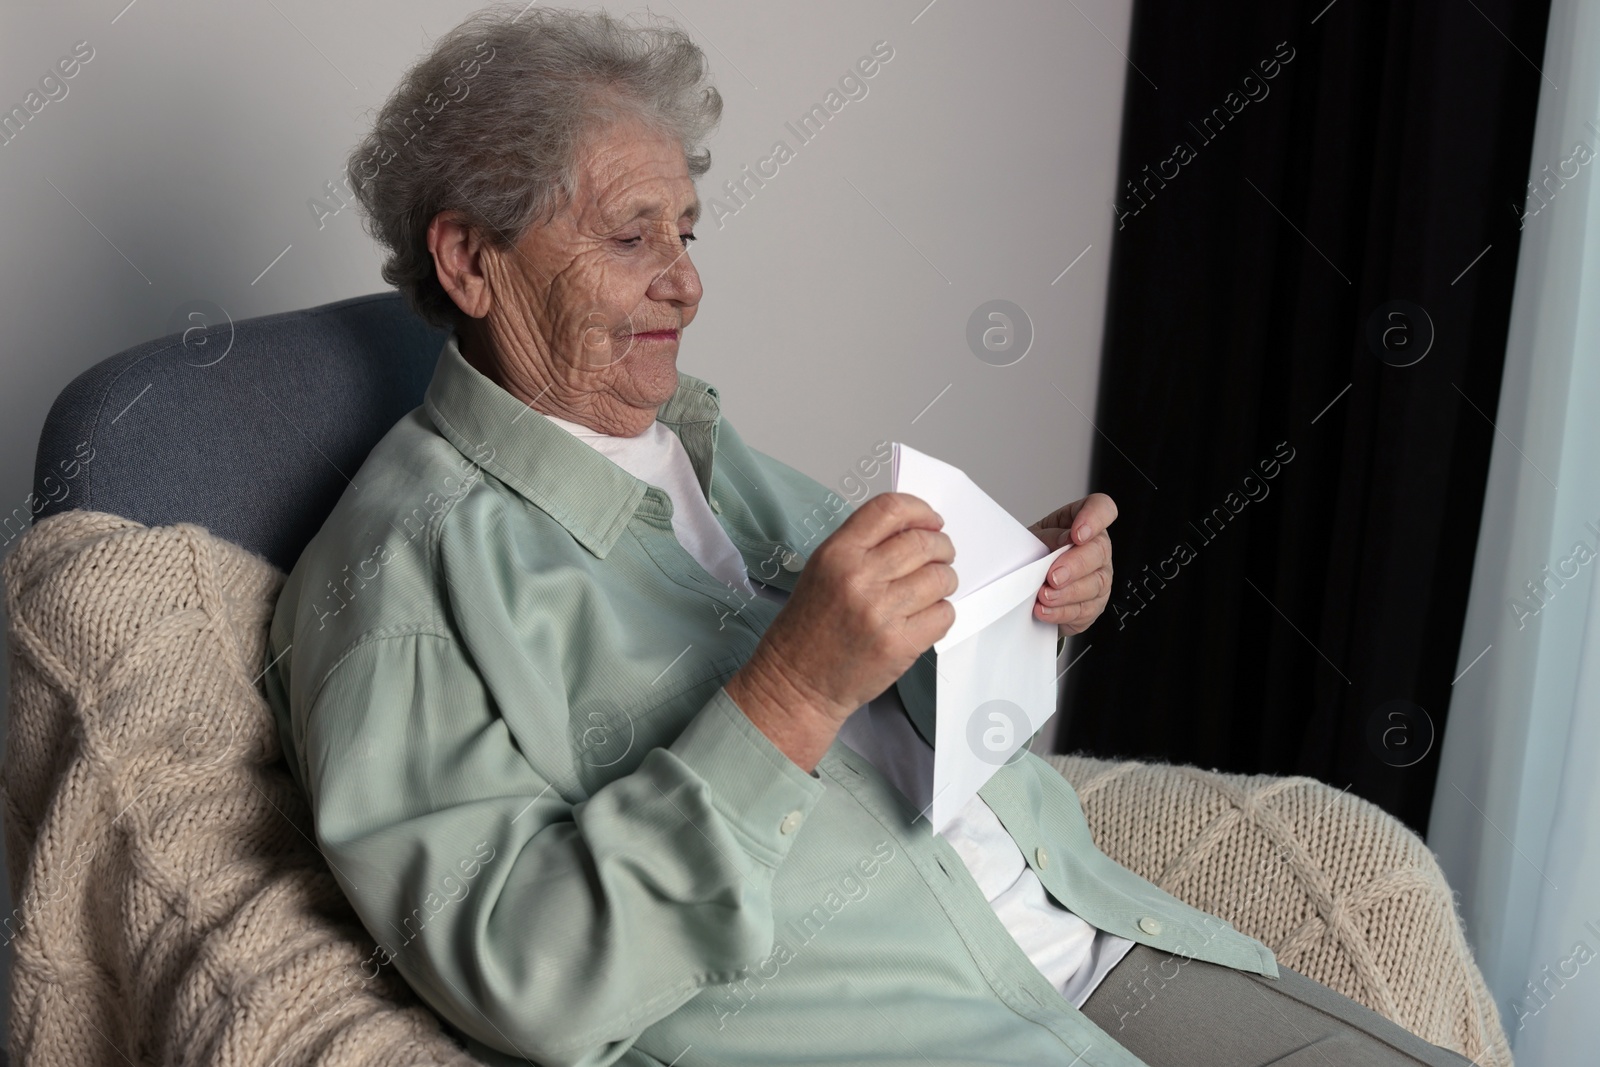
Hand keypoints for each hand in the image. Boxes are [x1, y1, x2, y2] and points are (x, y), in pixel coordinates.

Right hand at [726, 493, 956, 769]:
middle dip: (941, 546)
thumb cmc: (808, 627)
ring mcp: (881, 612)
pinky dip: (941, 612)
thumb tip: (913, 529)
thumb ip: (863, 546)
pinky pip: (944, 614)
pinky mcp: (900, 644)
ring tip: (933, 589)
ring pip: (940, 578)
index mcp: (837, 553)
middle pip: (923, 542)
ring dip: (945, 580)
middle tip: (941, 555)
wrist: (797, 681)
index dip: (919, 510)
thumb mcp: (822, 570)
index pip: (890, 510)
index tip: (931, 520)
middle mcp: (860, 578)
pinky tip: (925, 616)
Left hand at [1028, 493, 1116, 635]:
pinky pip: (1083, 610)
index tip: (1077, 534)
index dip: (1095, 518)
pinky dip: (1061, 612)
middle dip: (1075, 565)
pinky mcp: (1093, 605)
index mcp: (1083, 522)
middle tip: (1053, 576)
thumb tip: (1064, 541)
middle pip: (1098, 551)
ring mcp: (1099, 578)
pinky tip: (1045, 610)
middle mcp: (1097, 549)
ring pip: (1094, 584)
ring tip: (1044, 595)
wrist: (1028, 586)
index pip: (1102, 509)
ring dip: (1066, 593)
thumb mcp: (1034, 539)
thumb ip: (1049, 537)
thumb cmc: (1034, 556)